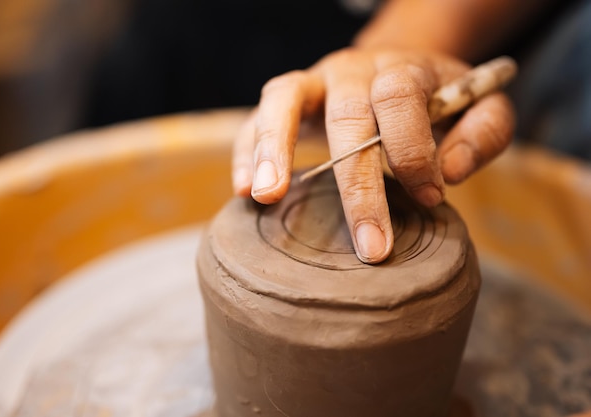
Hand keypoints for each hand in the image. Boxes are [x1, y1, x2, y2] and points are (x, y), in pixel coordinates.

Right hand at [232, 48, 514, 263]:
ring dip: (273, 147)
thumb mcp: (480, 106)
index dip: (413, 151)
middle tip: (370, 247)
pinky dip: (245, 152)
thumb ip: (483, 132)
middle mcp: (351, 70)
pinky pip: (254, 118)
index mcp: (400, 68)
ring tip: (267, 197)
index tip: (429, 198)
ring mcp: (313, 83)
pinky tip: (245, 191)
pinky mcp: (286, 104)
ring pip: (283, 98)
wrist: (396, 68)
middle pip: (345, 116)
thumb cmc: (437, 100)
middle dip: (357, 185)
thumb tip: (449, 172)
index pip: (398, 98)